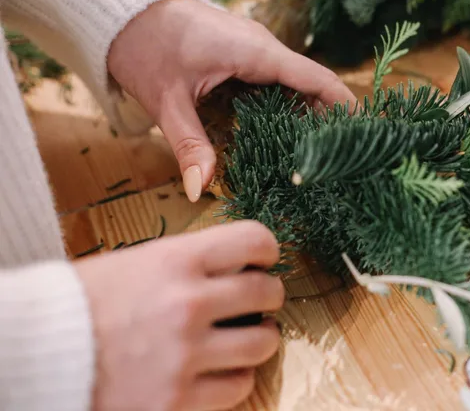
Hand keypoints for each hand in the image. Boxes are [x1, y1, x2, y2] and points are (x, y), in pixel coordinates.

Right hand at [74, 221, 284, 410]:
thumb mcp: (135, 264)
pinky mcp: (178, 399)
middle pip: (266, 292)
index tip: (262, 260)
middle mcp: (187, 303)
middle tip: (257, 301)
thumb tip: (238, 265)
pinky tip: (221, 370)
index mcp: (174, 261)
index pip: (254, 239)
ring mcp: (185, 355)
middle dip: (267, 295)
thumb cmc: (80, 305)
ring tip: (244, 337)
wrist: (36, 356)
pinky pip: (240, 386)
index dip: (266, 250)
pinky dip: (236, 378)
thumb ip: (188, 264)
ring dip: (259, 338)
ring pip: (263, 342)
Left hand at [108, 0, 356, 201]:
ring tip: (317, 156)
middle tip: (338, 160)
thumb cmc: (144, 47)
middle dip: (327, 120)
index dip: (343, 106)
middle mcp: (264, 47)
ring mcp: (255, 49)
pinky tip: (283, 137)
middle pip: (311, 85)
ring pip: (294, 84)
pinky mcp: (244, 54)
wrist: (122, 10)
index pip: (316, 79)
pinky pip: (276, 81)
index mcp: (255, 52)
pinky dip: (285, 107)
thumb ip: (189, 145)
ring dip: (306, 115)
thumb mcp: (167, 102)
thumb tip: (199, 190)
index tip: (362, 134)